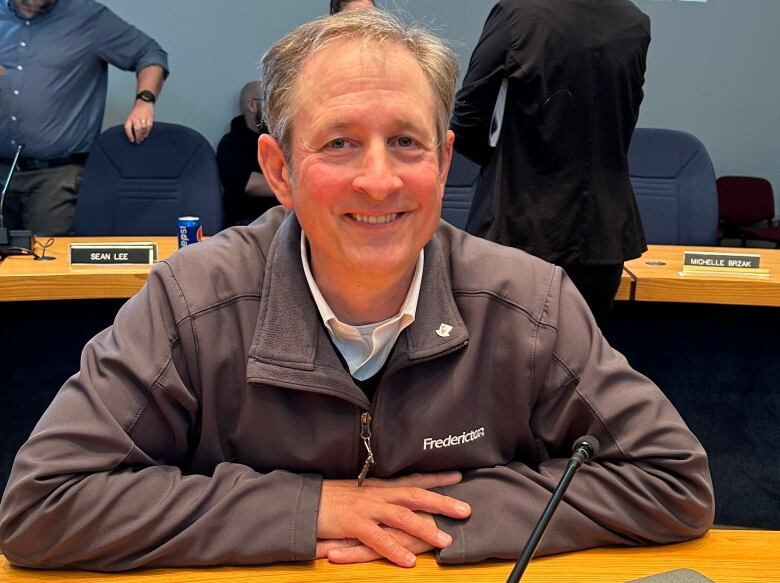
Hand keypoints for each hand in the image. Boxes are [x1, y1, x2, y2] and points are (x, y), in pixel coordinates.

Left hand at [124, 100, 154, 143]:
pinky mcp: (150, 118)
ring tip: (142, 138)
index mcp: (130, 117)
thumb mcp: (131, 116)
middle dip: (138, 137)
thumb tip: (133, 134)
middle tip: (138, 141)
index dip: (129, 135)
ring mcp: (143, 118)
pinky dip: (147, 131)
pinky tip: (146, 134)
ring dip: (143, 135)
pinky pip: (149, 127)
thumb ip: (132, 124)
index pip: (128, 128)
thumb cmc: (137, 110)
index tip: (132, 140)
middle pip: (137, 129)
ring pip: (143, 129)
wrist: (144, 101)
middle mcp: (136, 118)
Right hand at [316, 472, 470, 566]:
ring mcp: (365, 508)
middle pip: (414, 495)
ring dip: (425, 528)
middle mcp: (376, 494)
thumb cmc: (329, 499)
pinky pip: (377, 538)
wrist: (302, 501)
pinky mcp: (352, 523)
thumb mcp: (358, 492)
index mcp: (378, 486)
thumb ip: (378, 497)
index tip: (458, 477)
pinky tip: (408, 560)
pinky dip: (394, 549)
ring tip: (444, 540)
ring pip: (401, 517)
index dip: (435, 478)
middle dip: (441, 501)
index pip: (411, 480)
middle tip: (465, 509)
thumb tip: (399, 500)